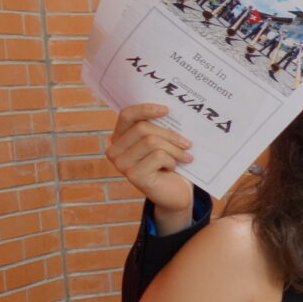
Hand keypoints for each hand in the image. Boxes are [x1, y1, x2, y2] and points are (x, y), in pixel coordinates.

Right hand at [107, 104, 197, 231]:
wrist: (175, 193)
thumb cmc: (169, 164)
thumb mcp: (163, 143)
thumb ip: (159, 127)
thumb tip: (171, 108)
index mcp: (120, 138)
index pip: (127, 115)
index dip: (145, 109)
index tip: (167, 110)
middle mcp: (115, 150)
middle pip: (142, 128)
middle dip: (170, 134)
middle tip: (187, 143)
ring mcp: (121, 164)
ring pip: (151, 141)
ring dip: (174, 149)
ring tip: (185, 157)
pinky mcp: (133, 176)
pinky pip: (157, 156)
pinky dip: (171, 161)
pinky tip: (172, 168)